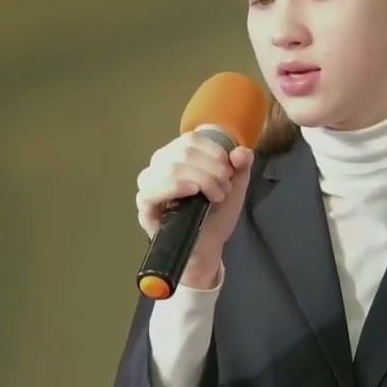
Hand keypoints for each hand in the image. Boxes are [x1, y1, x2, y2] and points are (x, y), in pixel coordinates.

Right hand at [135, 133, 253, 287]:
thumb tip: (241, 152)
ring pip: (171, 167)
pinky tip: (193, 192)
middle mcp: (160, 165)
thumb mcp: (234, 186)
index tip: (230, 171)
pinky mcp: (145, 206)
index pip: (192, 139)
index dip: (215, 152)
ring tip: (216, 196)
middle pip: (184, 152)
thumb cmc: (216, 214)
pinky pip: (152, 189)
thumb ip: (241, 166)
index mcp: (178, 155)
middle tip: (225, 189)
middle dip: (213, 169)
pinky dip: (176, 186)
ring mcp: (149, 184)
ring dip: (202, 179)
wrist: (208, 247)